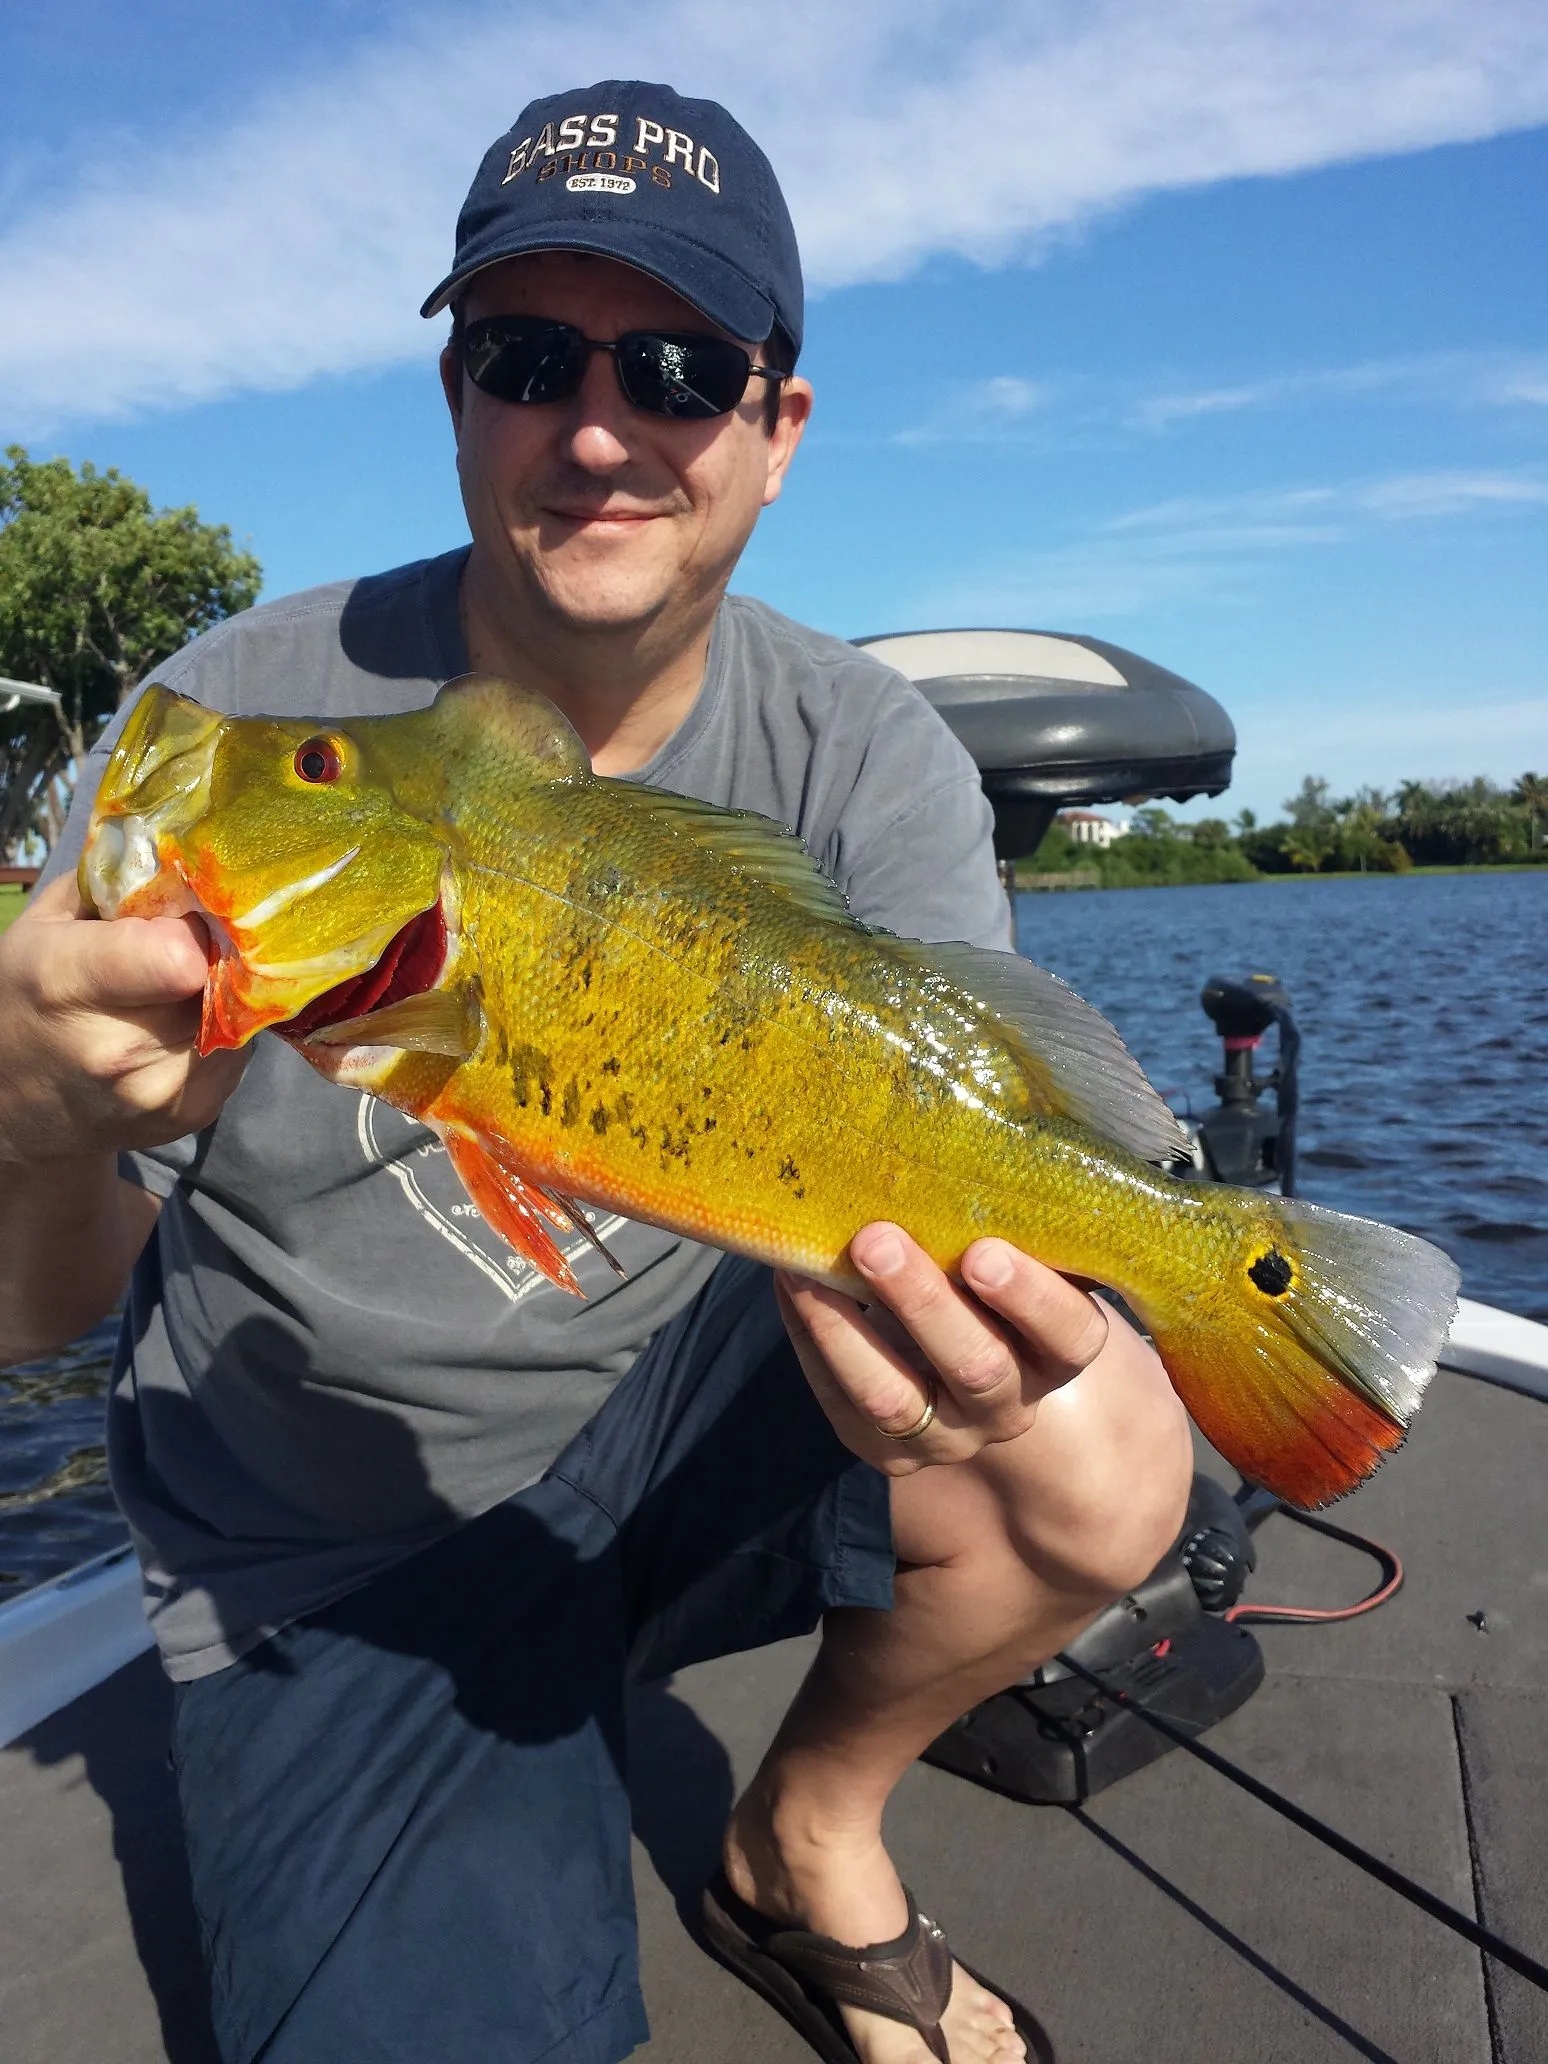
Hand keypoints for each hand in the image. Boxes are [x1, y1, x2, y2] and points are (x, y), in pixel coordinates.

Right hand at [0, 873, 249, 1166]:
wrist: (17, 1107)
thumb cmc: (29, 997)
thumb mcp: (46, 924)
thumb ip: (115, 881)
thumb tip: (189, 849)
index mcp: (64, 984)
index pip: (176, 954)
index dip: (193, 925)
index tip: (183, 916)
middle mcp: (116, 1049)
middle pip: (217, 977)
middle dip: (213, 951)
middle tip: (186, 946)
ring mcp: (159, 1092)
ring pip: (239, 1012)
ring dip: (221, 991)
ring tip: (176, 991)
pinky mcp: (195, 1115)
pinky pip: (241, 1047)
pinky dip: (224, 1026)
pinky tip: (182, 1024)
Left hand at [776, 1223, 1112, 1474]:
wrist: (954, 1346)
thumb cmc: (985, 1278)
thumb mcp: (1009, 1254)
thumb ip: (996, 1219)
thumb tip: (950, 1138)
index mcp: (1058, 1352)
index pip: (1069, 1334)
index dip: (1031, 1298)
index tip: (984, 1251)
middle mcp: (1010, 1405)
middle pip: (976, 1366)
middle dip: (923, 1303)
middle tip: (877, 1239)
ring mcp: (947, 1436)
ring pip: (895, 1400)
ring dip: (847, 1333)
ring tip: (809, 1270)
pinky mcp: (885, 1452)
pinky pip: (840, 1404)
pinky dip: (810, 1338)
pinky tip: (790, 1282)